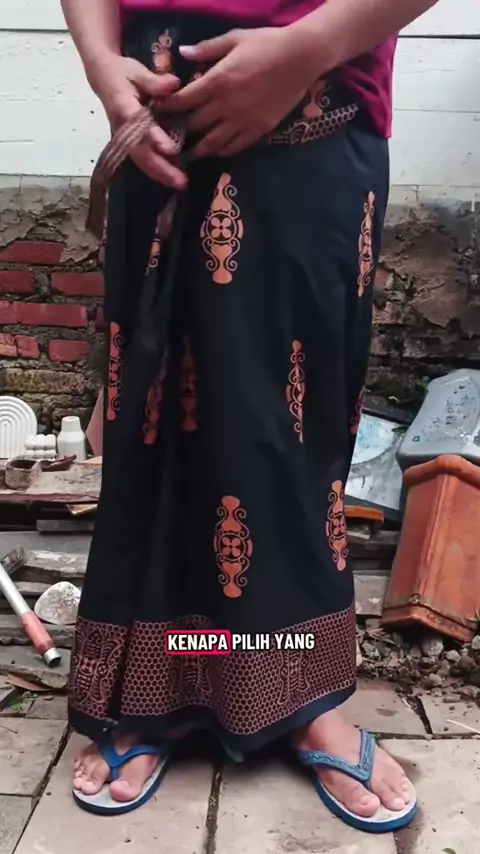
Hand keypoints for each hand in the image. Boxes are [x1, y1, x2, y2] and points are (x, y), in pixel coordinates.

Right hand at [87, 53, 186, 188]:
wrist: (102, 77)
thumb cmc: (122, 73)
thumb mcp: (137, 71)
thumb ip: (155, 81)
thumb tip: (175, 84)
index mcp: (124, 107)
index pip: (139, 126)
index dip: (154, 138)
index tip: (170, 149)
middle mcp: (123, 128)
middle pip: (140, 153)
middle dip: (161, 169)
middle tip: (182, 181)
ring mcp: (124, 139)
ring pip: (141, 161)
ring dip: (160, 175)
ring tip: (180, 184)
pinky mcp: (128, 144)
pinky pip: (142, 161)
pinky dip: (156, 172)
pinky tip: (173, 179)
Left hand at [165, 27, 316, 157]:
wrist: (301, 58)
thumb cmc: (267, 43)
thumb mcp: (235, 39)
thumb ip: (207, 49)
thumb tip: (182, 53)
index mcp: (218, 80)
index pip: (184, 99)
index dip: (169, 107)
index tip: (159, 110)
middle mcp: (227, 105)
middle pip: (195, 124)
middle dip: (181, 129)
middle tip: (170, 135)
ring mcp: (243, 120)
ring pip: (213, 142)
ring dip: (198, 149)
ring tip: (188, 154)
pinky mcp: (258, 130)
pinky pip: (235, 147)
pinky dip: (222, 151)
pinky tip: (215, 152)